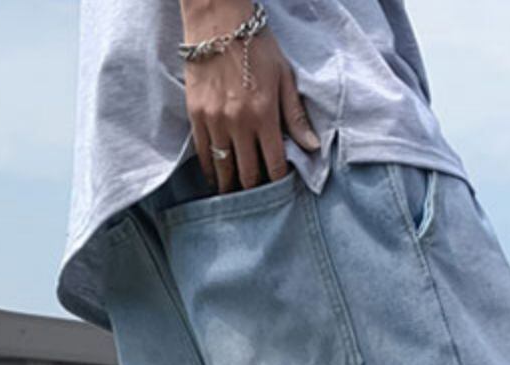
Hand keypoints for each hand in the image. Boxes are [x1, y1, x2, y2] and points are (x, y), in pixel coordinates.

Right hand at [179, 0, 320, 191]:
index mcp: (264, 115)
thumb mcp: (284, 77)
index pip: (274, 164)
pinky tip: (216, 177)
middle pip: (248, 173)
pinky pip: (203, 154)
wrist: (218, 22)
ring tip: (236, 194)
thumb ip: (296, 116)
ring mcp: (215, 121)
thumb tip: (312, 147)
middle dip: (255, 189)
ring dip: (231, 185)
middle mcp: (239, 123)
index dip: (277, 182)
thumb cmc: (257, 46)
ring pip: (224, 168)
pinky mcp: (196, 116)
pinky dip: (211, 169)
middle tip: (258, 198)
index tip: (279, 190)